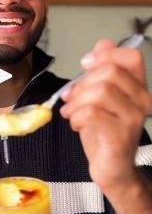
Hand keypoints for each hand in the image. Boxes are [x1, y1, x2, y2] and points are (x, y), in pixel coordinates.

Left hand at [60, 39, 151, 190]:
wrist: (112, 169)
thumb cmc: (104, 132)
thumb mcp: (100, 97)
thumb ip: (101, 72)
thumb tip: (103, 43)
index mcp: (138, 88)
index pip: (131, 57)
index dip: (105, 55)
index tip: (84, 65)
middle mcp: (142, 101)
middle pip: (110, 72)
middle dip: (82, 83)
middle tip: (71, 98)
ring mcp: (134, 119)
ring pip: (100, 91)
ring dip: (76, 101)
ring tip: (70, 113)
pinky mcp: (120, 136)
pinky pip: (92, 113)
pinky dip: (76, 116)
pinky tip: (75, 124)